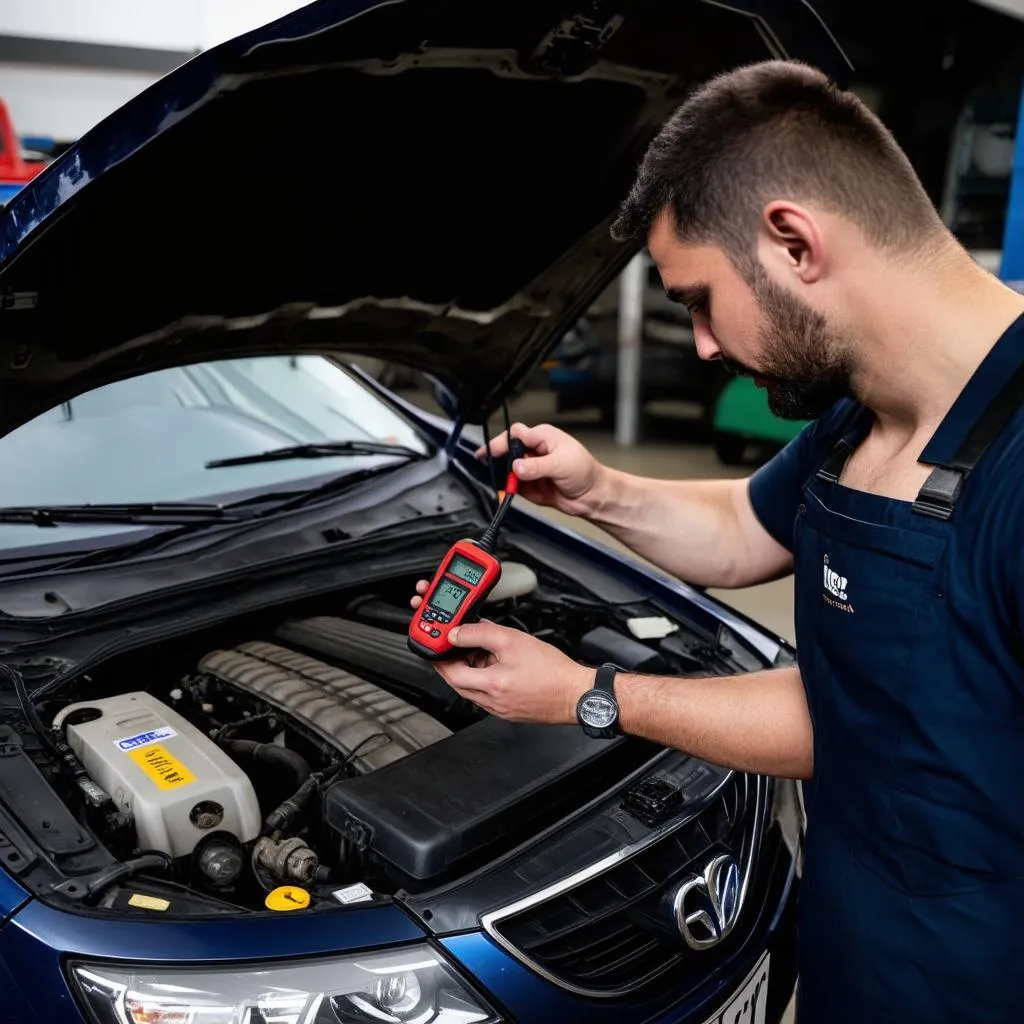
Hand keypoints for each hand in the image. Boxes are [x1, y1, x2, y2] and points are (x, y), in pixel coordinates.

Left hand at [426, 619, 592, 723]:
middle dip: (453, 665)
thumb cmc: (553, 671)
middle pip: (459, 683)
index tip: (438, 646)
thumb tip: (458, 632)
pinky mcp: (509, 712)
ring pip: (473, 690)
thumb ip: (481, 633)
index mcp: (490, 685)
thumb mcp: (513, 639)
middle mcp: (491, 702)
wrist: (576, 693)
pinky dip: (485, 681)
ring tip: (482, 654)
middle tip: (454, 648)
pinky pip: (487, 696)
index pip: (450, 673)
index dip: (441, 658)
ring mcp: (500, 710)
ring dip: (470, 672)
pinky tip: (497, 667)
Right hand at [476, 422, 607, 517]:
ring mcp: (530, 469)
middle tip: (493, 467)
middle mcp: (534, 451)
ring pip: (507, 469)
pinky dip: (507, 488)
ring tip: (502, 480)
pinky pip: (512, 486)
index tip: (494, 453)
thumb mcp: (561, 464)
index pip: (516, 434)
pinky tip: (506, 490)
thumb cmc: (585, 472)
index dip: (503, 442)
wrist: (592, 496)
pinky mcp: (528, 485)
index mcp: (542, 437)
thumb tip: (516, 467)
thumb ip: (537, 466)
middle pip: (507, 450)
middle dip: (499, 459)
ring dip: (503, 475)